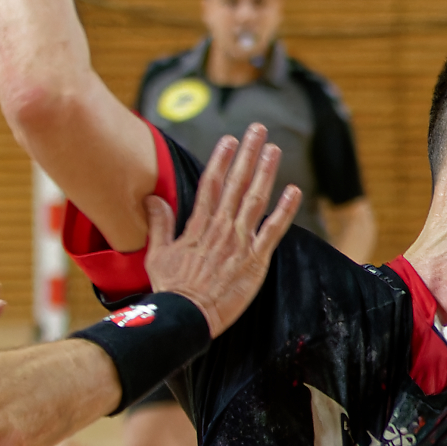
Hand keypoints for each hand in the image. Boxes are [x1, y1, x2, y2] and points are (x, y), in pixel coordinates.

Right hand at [144, 126, 300, 337]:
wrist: (188, 316)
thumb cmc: (172, 289)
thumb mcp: (157, 255)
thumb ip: (160, 224)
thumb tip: (153, 198)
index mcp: (198, 226)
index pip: (211, 184)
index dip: (221, 159)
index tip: (229, 139)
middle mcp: (220, 228)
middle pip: (236, 183)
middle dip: (247, 154)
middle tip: (257, 129)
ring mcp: (239, 242)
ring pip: (255, 200)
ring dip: (265, 173)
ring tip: (274, 149)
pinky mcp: (256, 260)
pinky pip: (273, 231)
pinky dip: (285, 211)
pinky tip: (294, 191)